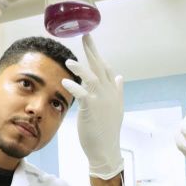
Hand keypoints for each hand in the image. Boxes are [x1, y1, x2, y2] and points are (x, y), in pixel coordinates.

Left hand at [62, 34, 123, 178]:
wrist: (106, 148)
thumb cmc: (107, 129)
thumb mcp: (115, 108)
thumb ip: (117, 90)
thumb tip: (120, 76)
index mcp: (114, 92)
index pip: (107, 69)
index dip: (99, 55)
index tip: (90, 43)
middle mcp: (109, 93)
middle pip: (101, 67)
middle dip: (92, 51)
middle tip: (85, 36)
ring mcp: (102, 100)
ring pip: (92, 78)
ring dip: (80, 68)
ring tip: (69, 61)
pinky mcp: (92, 109)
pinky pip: (83, 94)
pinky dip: (74, 86)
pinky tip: (65, 82)